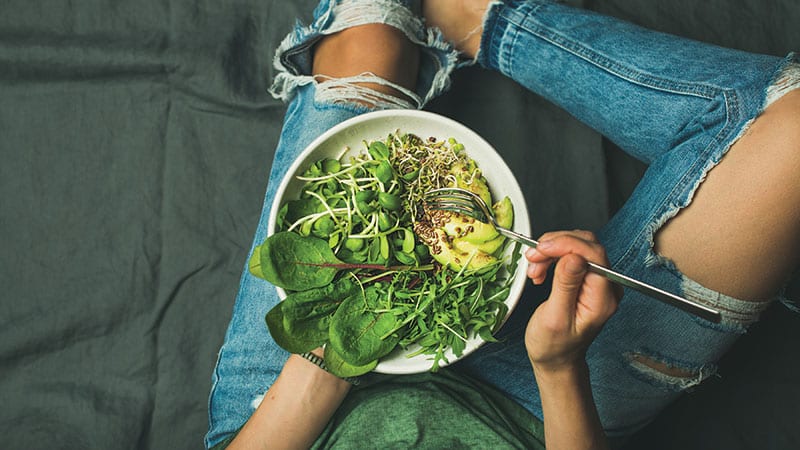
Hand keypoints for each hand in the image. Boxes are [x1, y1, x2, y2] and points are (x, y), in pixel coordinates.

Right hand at [524, 231, 619, 372]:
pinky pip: (572, 254)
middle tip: (533, 258)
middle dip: (555, 246)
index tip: (541, 249)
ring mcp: (598, 281)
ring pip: (578, 246)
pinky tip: (541, 269)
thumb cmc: (554, 346)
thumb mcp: (555, 318)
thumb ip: (566, 285)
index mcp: (602, 299)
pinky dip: (552, 256)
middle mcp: (606, 287)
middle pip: (586, 245)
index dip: (566, 244)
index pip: (593, 255)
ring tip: (534, 268)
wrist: (556, 358)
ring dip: (551, 250)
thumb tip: (574, 257)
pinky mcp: (587, 278)